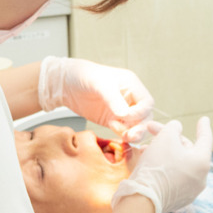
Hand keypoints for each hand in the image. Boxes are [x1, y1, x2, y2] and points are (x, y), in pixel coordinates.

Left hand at [38, 57, 153, 140]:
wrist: (65, 84)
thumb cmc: (83, 75)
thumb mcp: (99, 83)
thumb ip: (112, 98)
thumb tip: (125, 114)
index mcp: (132, 85)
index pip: (147, 103)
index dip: (140, 113)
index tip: (124, 116)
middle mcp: (130, 98)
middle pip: (145, 117)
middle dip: (140, 127)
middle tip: (130, 135)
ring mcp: (121, 110)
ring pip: (136, 126)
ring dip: (133, 134)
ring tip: (123, 136)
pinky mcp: (112, 120)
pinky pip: (124, 131)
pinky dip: (123, 135)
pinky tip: (114, 133)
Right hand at [111, 118, 212, 212]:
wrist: (143, 199)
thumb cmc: (157, 165)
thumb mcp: (165, 137)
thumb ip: (174, 128)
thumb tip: (176, 130)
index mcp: (202, 162)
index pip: (205, 139)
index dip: (203, 127)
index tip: (204, 119)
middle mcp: (201, 178)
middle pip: (187, 151)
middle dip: (169, 138)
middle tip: (152, 129)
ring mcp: (190, 191)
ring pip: (178, 164)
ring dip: (163, 153)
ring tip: (144, 148)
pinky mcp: (179, 200)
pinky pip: (174, 178)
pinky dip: (164, 168)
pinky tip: (148, 162)